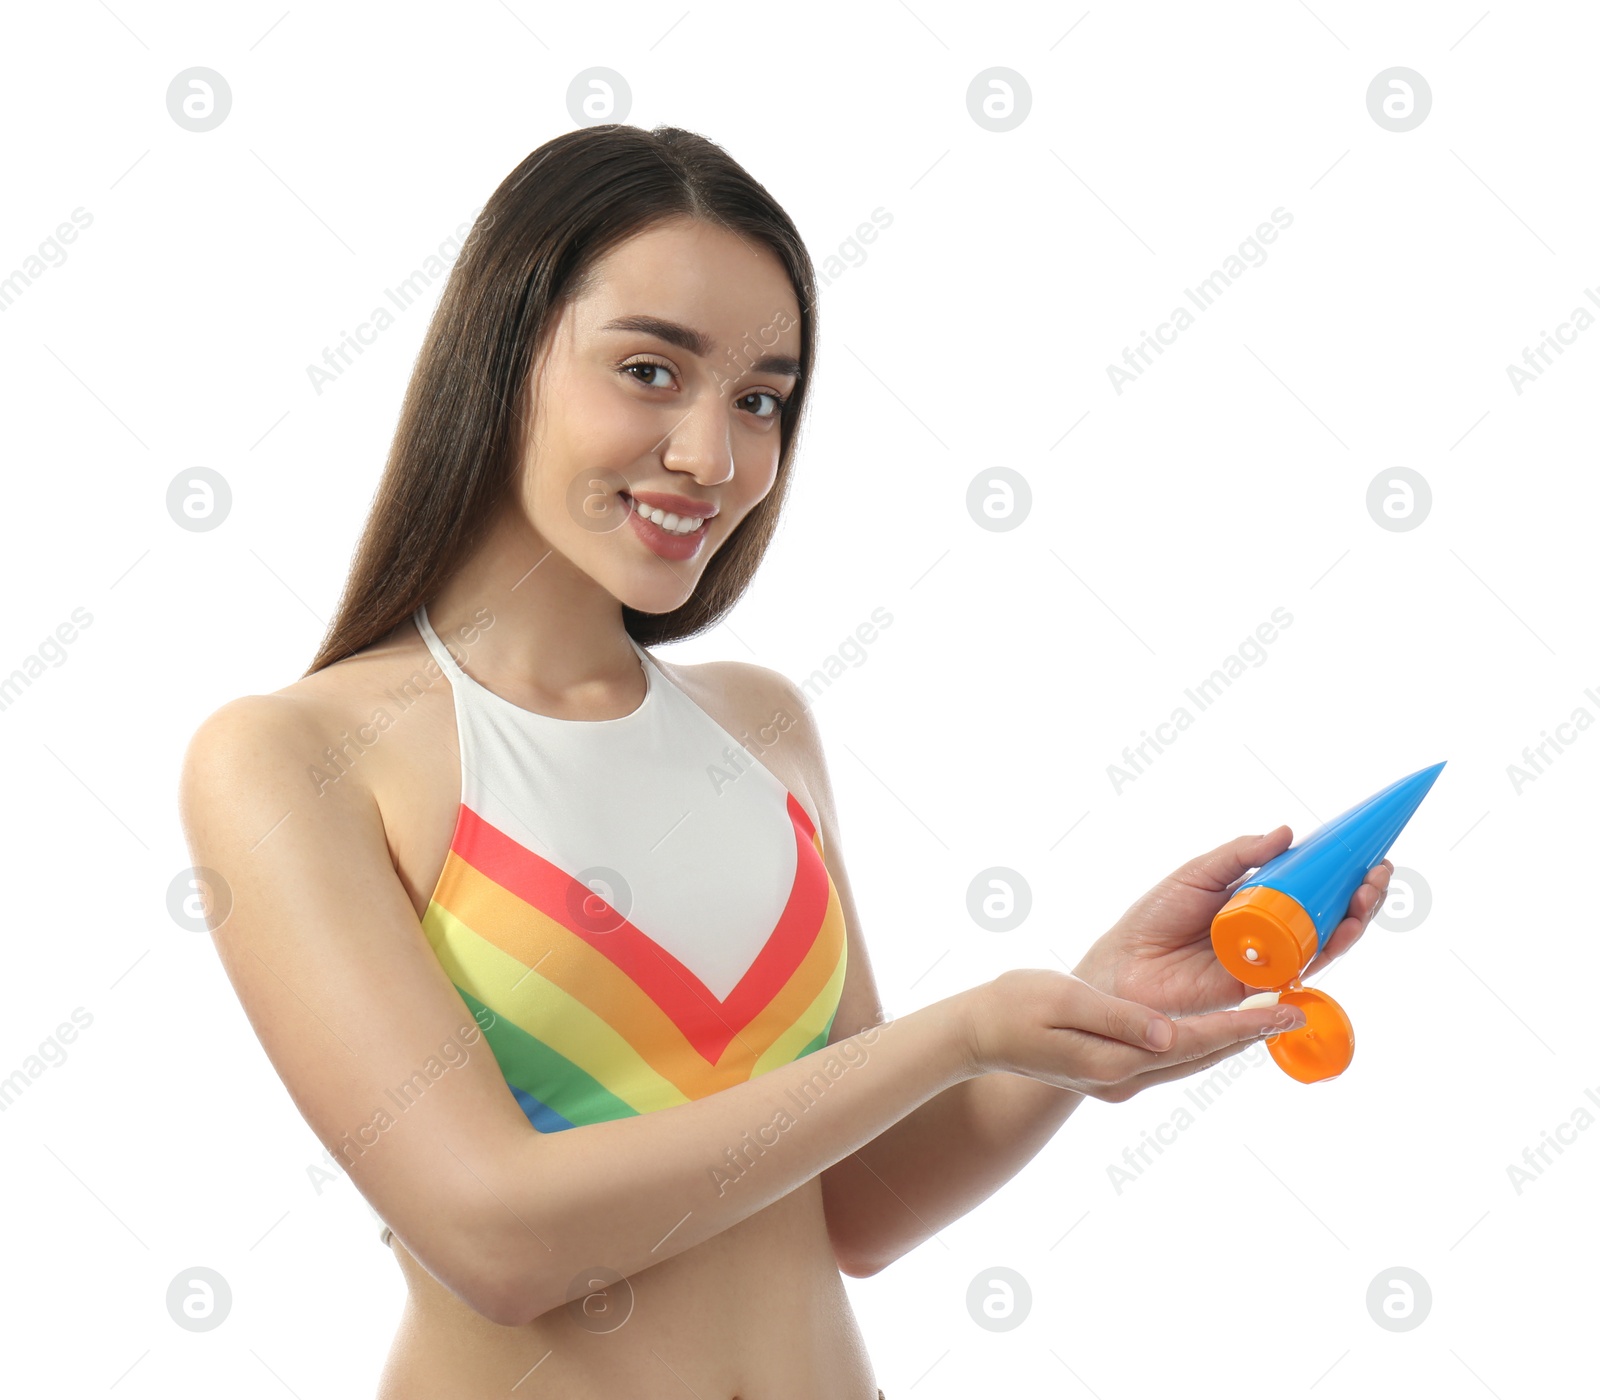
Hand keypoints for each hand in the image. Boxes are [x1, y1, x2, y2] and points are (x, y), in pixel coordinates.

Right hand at [961, 967, 1307, 1103]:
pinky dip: (1197, 1042)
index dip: (1242, 1025)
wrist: (975, 1036)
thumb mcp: (1063, 1002)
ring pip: (1188, 1060)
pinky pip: (1167, 1060)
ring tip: (1265, 1018)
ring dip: (1227, 1041)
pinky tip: (1211, 1029)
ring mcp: (1116, 1083)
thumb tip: (1167, 1033)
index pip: (1194, 1041)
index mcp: (1115, 1060)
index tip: (1285, 1011)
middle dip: (1248, 1035)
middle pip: (1201, 1056)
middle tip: (1295, 1013)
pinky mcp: (1109, 1076)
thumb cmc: (1012, 1008)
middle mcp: (1123, 1079)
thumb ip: (1117, 1018)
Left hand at [1072, 826, 1393, 1018]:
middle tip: (1377, 871)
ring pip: (1326, 939)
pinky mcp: (1264, 985)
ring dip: (1354, 918)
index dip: (1339, 867)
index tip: (1365, 847)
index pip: (1307, 880)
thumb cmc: (1153, 918)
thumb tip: (1287, 832)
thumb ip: (1239, 855)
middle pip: (1327, 910)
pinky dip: (1330, 949)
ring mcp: (1269, 956)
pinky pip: (1305, 968)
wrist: (1125, 966)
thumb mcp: (1197, 874)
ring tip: (1368, 895)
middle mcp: (1268, 927)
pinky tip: (1344, 930)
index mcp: (1253, 896)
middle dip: (1359, 892)